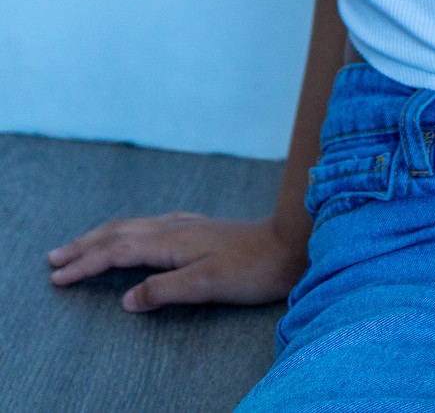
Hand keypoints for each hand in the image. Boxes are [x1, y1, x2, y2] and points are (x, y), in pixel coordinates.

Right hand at [46, 212, 307, 310]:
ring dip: (102, 236)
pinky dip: (127, 232)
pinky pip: (149, 226)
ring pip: (133, 227)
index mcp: (171, 241)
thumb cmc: (252, 268)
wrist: (290, 243)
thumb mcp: (207, 285)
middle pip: (118, 233)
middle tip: (54, 259)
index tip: (58, 276)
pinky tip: (132, 235)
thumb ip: (164, 290)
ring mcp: (187, 225)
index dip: (85, 264)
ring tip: (81, 245)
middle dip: (84, 245)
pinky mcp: (198, 228)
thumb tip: (126, 299)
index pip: (116, 251)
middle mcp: (174, 227)